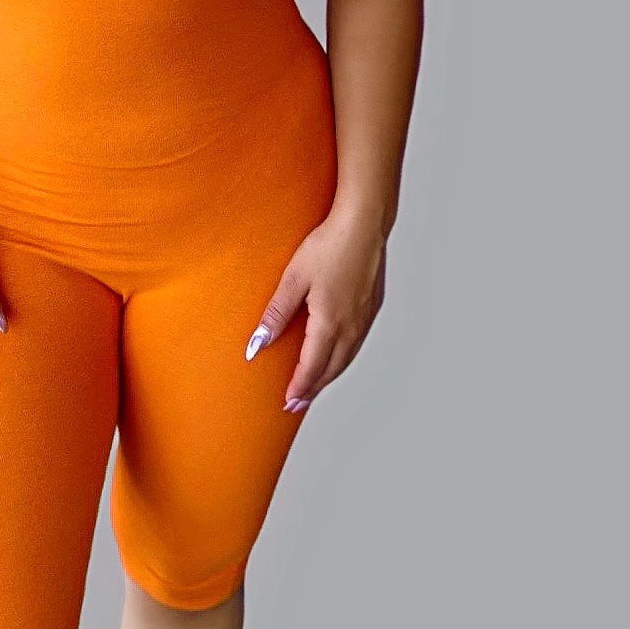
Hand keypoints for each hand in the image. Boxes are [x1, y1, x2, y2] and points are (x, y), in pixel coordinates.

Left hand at [244, 206, 386, 410]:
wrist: (364, 224)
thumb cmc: (328, 246)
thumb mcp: (293, 279)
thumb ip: (276, 314)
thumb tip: (257, 345)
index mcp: (330, 323)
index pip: (311, 366)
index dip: (299, 387)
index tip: (288, 403)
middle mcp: (352, 326)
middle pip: (331, 369)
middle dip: (313, 389)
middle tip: (297, 404)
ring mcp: (365, 317)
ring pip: (347, 358)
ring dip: (329, 375)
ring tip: (314, 386)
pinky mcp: (372, 306)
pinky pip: (357, 343)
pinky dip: (343, 358)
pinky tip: (337, 355)